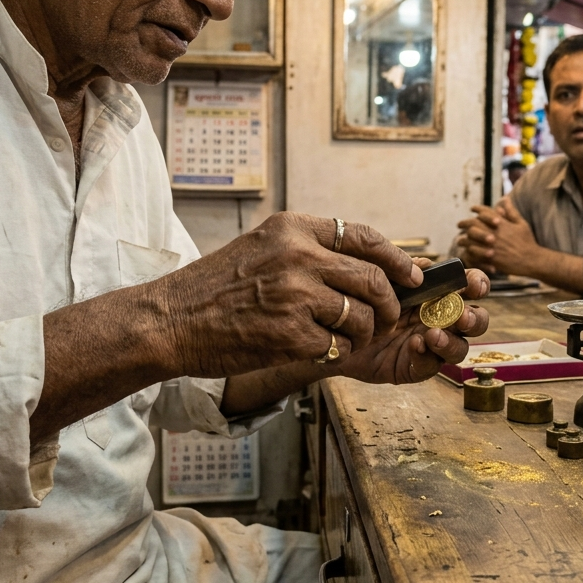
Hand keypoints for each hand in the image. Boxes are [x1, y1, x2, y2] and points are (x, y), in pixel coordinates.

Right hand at [151, 212, 421, 377]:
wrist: (171, 320)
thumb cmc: (216, 288)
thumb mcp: (262, 246)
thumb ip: (308, 248)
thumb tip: (364, 262)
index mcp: (292, 229)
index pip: (363, 236)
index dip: (395, 258)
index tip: (410, 275)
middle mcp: (298, 256)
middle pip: (372, 280)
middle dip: (389, 305)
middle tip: (386, 319)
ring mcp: (295, 295)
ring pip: (361, 317)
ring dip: (361, 334)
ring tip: (344, 338)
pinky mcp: (291, 334)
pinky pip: (338, 346)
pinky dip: (334, 353)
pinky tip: (314, 350)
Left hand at [336, 266, 490, 384]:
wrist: (335, 328)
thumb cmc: (362, 300)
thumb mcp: (382, 279)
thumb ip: (404, 271)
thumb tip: (426, 265)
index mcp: (438, 293)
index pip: (469, 287)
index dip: (478, 284)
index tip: (474, 285)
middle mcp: (440, 319)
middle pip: (475, 321)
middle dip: (475, 319)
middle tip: (462, 316)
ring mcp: (430, 345)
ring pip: (460, 348)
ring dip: (452, 341)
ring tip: (433, 334)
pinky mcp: (415, 367)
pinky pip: (431, 366)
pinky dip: (427, 356)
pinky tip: (414, 345)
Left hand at [455, 198, 543, 276]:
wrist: (532, 260)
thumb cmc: (527, 241)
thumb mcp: (521, 223)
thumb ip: (511, 211)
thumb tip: (504, 199)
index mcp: (502, 223)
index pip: (485, 212)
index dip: (477, 209)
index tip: (472, 208)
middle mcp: (495, 233)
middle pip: (473, 224)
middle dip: (464, 223)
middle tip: (459, 224)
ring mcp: (492, 245)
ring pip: (471, 239)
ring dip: (464, 239)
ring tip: (460, 240)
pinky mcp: (491, 258)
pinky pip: (474, 252)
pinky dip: (469, 251)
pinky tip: (468, 251)